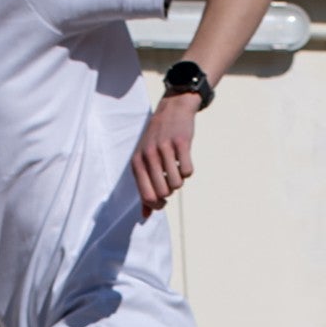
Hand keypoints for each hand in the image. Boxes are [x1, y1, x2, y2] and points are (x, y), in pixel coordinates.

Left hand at [132, 95, 195, 217]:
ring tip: (176, 168)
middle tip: (171, 180)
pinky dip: (188, 170)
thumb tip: (145, 216)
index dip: (158, 204)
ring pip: (177, 183)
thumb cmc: (156, 140)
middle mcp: (148, 156)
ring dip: (180, 180)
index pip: (146, 196)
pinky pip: (188, 171)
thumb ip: (144, 188)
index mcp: (137, 163)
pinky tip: (184, 159)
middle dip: (170, 191)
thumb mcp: (144, 161)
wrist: (172, 109)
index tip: (163, 200)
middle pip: (163, 192)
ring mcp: (164, 149)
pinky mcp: (181, 143)